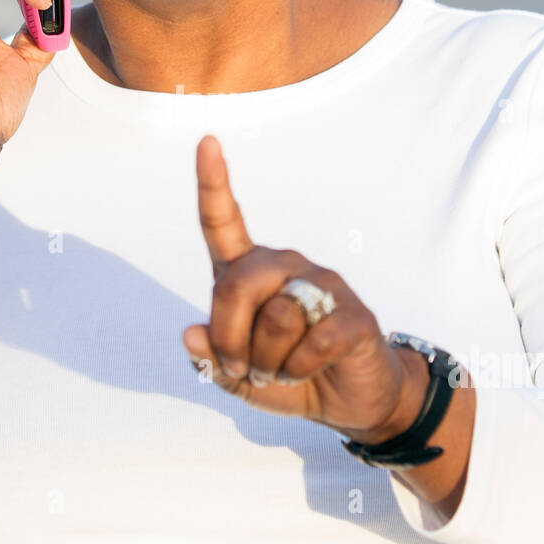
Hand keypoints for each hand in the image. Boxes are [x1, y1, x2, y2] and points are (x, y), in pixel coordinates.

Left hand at [182, 135, 421, 442]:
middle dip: (229, 339)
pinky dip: (299, 369)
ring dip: (268, 362)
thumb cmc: (286, 377)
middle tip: (243, 369)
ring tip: (281, 371)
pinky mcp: (353, 314)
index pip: (223, 223)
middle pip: (238, 285)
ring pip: (276, 317)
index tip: (206, 142)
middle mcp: (284, 266)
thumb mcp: (237, 377)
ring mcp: (322, 285)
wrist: (347, 401)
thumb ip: (210, 359)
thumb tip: (190, 334)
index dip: (212, 184)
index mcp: (249, 272)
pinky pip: (312, 342)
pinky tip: (309, 370)